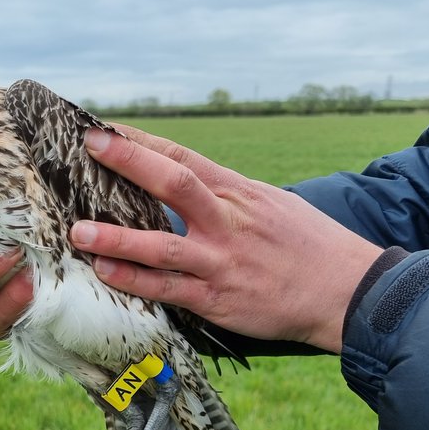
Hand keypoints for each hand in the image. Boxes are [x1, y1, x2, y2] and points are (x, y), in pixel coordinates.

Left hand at [76, 126, 382, 353]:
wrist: (349, 292)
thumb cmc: (307, 245)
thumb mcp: (270, 205)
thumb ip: (225, 196)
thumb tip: (181, 187)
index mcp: (238, 193)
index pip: (183, 158)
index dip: (141, 143)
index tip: (104, 130)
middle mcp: (227, 222)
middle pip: (173, 184)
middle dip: (129, 163)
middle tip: (91, 149)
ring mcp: (222, 261)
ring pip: (161, 245)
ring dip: (117, 238)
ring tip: (79, 231)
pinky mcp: (219, 299)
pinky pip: (168, 289)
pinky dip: (135, 281)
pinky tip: (106, 273)